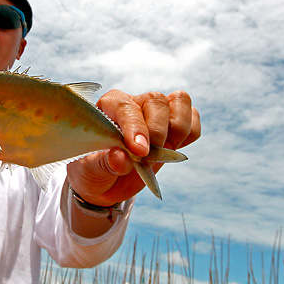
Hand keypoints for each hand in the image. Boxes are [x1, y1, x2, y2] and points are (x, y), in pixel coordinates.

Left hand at [67, 90, 199, 205]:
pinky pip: (193, 120)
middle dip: (157, 132)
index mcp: (108, 106)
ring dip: (177, 131)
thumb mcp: (91, 171)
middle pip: (157, 101)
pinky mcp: (175, 123)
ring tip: (159, 153)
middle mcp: (135, 103)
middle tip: (147, 158)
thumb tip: (121, 158)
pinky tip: (172, 149)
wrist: (108, 182)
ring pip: (180, 103)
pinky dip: (190, 134)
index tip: (139, 151)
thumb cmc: (94, 171)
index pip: (125, 106)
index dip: (134, 127)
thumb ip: (105, 164)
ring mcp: (157, 111)